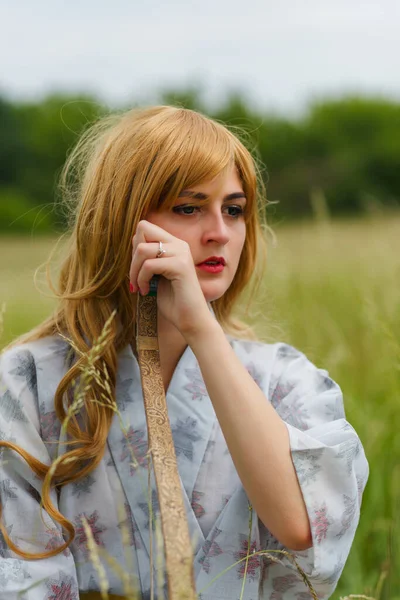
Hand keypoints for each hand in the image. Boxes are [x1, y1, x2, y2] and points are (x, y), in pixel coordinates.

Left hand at [129, 220, 212, 337]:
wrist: (190, 320)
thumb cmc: (173, 301)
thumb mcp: (156, 275)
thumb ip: (148, 258)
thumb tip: (134, 243)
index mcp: (174, 245)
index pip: (145, 227)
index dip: (135, 246)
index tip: (137, 268)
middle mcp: (179, 244)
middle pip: (143, 228)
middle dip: (133, 255)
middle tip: (136, 276)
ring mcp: (181, 253)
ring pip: (142, 249)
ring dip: (134, 270)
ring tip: (138, 286)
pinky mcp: (180, 266)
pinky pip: (149, 264)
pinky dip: (141, 279)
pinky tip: (145, 291)